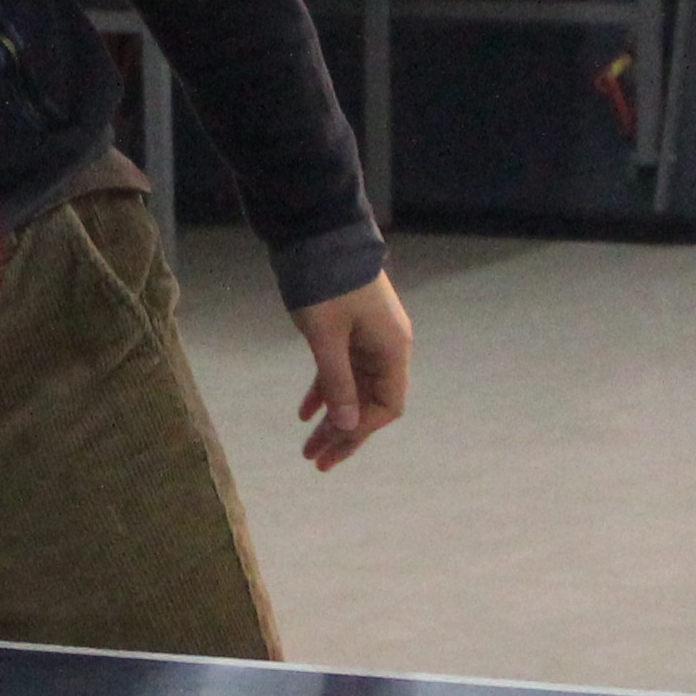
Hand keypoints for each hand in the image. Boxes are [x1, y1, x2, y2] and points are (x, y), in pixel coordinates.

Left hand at [290, 275, 411, 470]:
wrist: (318, 234)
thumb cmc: (326, 285)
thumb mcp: (328, 338)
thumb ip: (338, 383)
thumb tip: (345, 426)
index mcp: (392, 349)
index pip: (387, 406)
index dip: (360, 431)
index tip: (332, 449)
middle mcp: (386, 347)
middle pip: (369, 402)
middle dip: (343, 433)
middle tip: (315, 461)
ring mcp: (368, 338)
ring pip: (352, 389)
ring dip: (331, 417)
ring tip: (307, 447)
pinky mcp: (349, 330)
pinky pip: (340, 370)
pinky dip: (324, 391)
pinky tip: (304, 413)